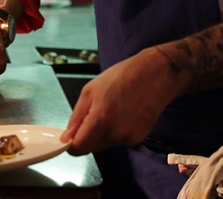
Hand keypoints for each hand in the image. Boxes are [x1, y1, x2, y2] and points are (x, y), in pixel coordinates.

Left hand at [61, 48, 183, 154]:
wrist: (156, 75)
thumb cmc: (123, 76)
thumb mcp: (90, 90)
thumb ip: (77, 117)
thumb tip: (66, 138)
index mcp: (101, 119)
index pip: (79, 148)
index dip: (71, 143)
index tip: (69, 136)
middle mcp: (116, 133)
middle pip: (91, 148)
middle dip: (86, 136)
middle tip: (92, 114)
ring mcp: (129, 138)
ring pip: (104, 144)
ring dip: (101, 133)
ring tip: (110, 110)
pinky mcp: (138, 139)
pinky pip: (118, 141)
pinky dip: (115, 132)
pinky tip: (122, 114)